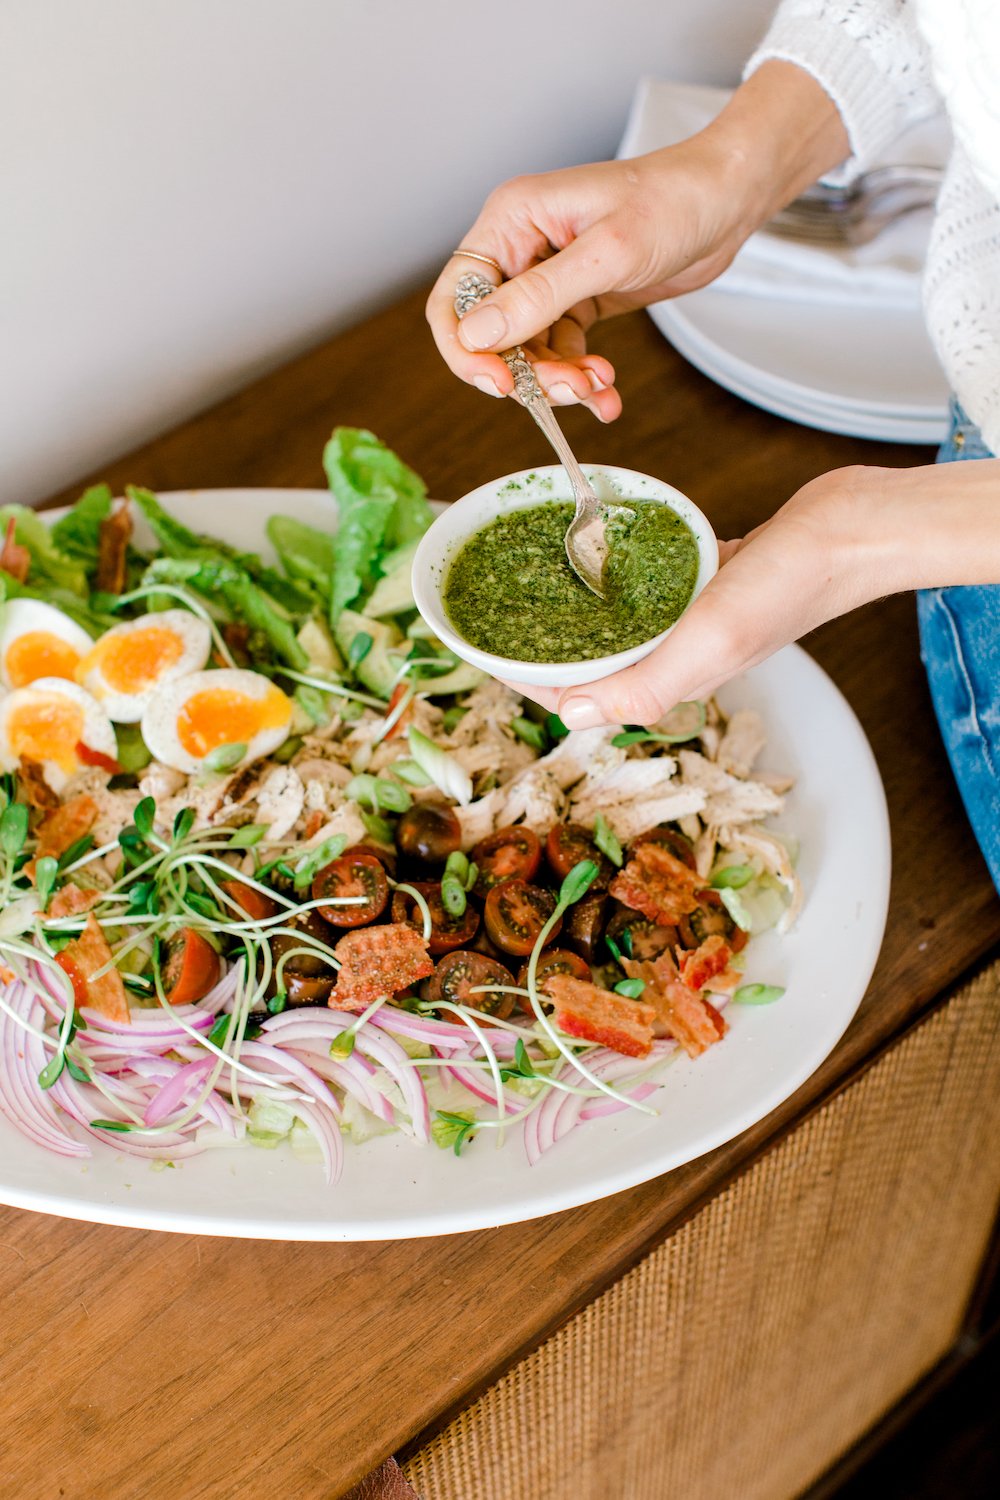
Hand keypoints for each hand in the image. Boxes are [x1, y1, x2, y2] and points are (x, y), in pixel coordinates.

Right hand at [427, 142, 753, 423]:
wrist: (727, 200)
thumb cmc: (673, 201)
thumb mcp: (606, 253)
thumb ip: (538, 297)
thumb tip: (476, 336)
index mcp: (512, 221)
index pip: (457, 296)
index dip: (467, 349)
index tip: (502, 385)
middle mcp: (520, 250)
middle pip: (491, 334)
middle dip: (526, 373)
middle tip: (570, 390)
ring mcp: (548, 278)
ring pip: (527, 353)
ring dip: (559, 382)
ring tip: (600, 388)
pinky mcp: (576, 301)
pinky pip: (561, 353)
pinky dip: (580, 377)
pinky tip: (607, 390)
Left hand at [506, 460, 999, 727]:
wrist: (850, 532)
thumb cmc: (789, 586)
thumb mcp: (709, 640)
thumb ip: (644, 684)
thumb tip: (572, 717)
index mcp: (672, 680)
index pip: (582, 695)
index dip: (526, 679)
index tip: (481, 653)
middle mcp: (676, 656)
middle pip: (590, 664)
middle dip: (537, 651)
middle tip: (490, 619)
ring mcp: (690, 621)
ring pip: (614, 629)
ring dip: (570, 618)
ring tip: (525, 589)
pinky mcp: (703, 584)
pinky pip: (643, 591)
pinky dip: (612, 582)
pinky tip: (592, 556)